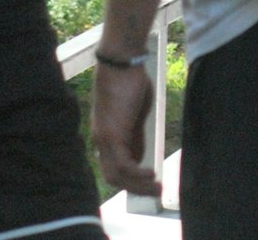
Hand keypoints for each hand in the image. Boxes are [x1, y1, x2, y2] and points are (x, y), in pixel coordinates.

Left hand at [92, 64, 160, 196]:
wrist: (121, 64)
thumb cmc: (130, 83)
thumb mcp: (136, 115)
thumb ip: (135, 136)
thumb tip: (140, 158)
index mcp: (106, 137)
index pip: (114, 168)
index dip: (130, 180)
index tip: (149, 185)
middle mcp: (101, 142)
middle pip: (113, 177)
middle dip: (135, 189)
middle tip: (156, 193)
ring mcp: (104, 140)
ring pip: (116, 175)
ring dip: (138, 185)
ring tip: (157, 188)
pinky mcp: (111, 135)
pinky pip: (122, 165)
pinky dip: (137, 174)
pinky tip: (152, 174)